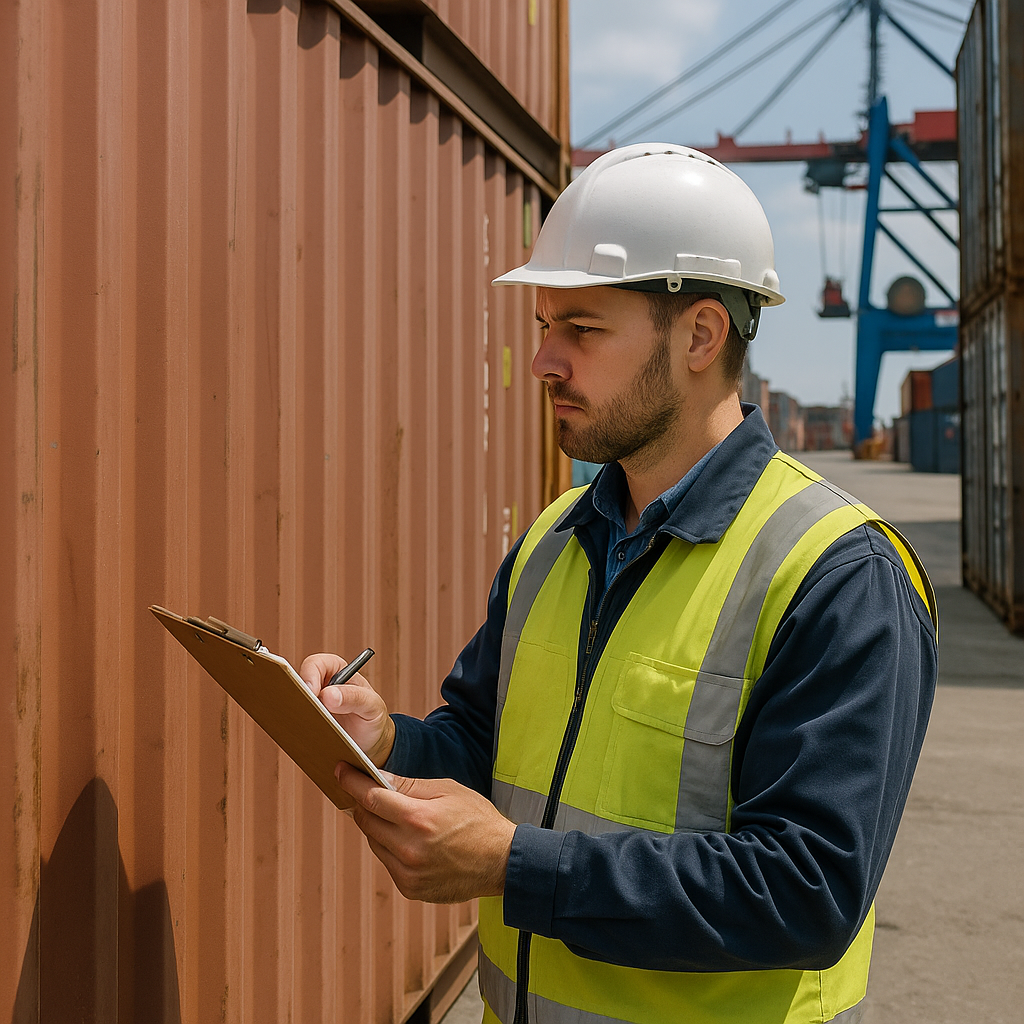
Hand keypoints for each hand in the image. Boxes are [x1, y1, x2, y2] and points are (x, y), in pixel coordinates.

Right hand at [299, 653, 395, 766]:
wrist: (372, 744)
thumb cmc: (373, 718)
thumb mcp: (372, 706)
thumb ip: (355, 698)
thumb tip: (328, 695)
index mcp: (337, 670)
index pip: (315, 664)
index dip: (310, 675)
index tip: (311, 692)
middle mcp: (321, 685)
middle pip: (298, 682)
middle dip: (297, 694)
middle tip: (303, 711)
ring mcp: (312, 704)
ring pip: (293, 703)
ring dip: (296, 713)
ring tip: (305, 725)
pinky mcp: (307, 722)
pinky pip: (294, 721)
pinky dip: (296, 727)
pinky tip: (304, 736)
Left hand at [336, 762, 515, 903]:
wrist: (502, 861)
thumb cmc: (478, 820)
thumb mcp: (448, 790)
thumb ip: (411, 786)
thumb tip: (378, 778)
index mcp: (418, 819)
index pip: (371, 798)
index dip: (352, 782)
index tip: (340, 771)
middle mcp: (408, 849)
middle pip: (367, 821)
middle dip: (364, 804)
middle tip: (369, 792)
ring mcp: (408, 872)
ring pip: (374, 843)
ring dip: (378, 827)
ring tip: (397, 817)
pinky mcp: (411, 889)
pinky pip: (388, 862)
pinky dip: (391, 848)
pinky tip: (410, 841)